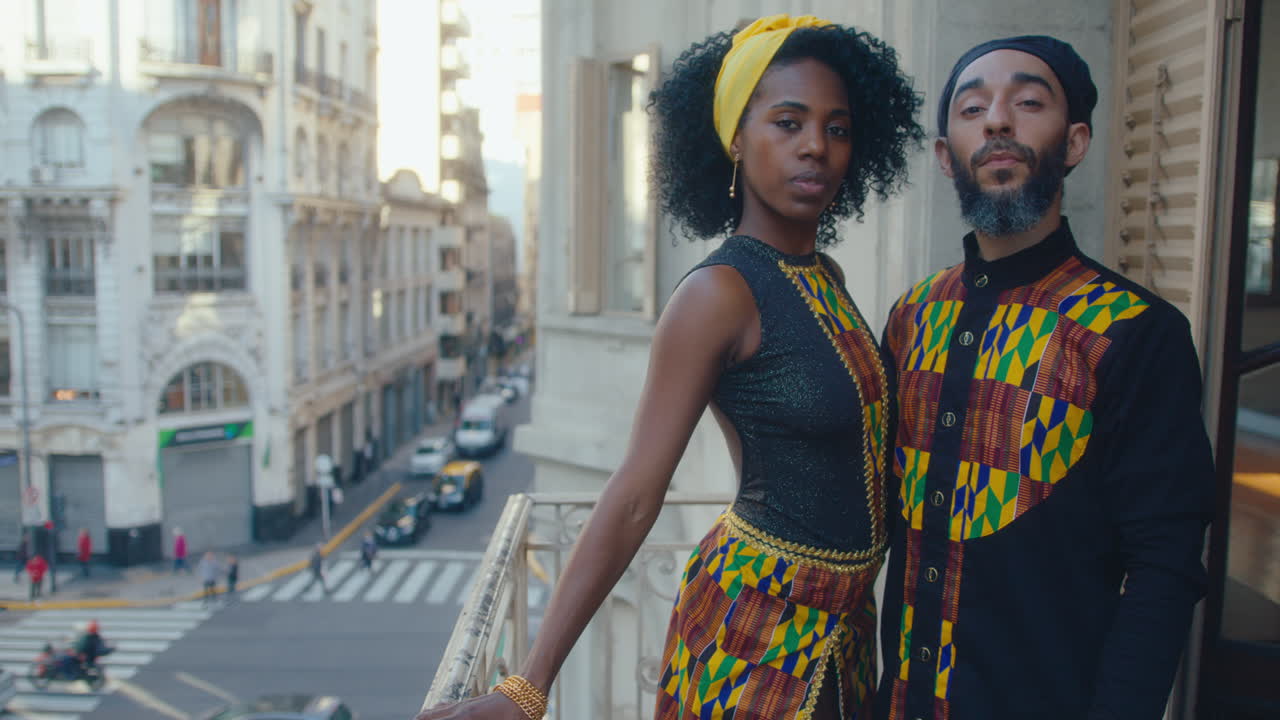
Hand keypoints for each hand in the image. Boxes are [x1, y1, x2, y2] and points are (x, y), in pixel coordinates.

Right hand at [412, 691, 528, 719]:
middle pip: (424, 717)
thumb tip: (460, 718)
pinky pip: (442, 708)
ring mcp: (462, 704)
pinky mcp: (468, 703)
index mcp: (465, 717)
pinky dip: (434, 715)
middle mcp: (459, 709)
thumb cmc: (518, 715)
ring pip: (431, 712)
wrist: (528, 692)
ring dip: (424, 719)